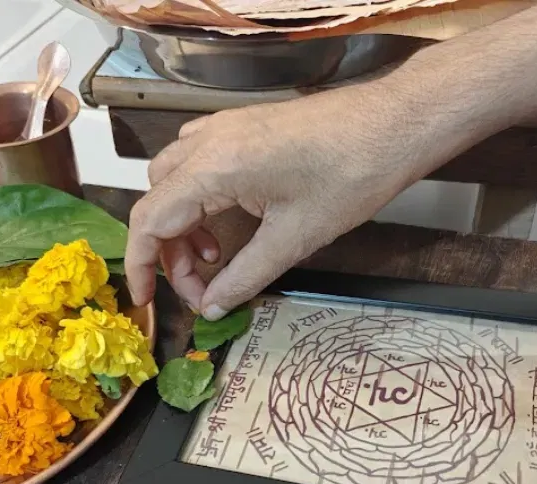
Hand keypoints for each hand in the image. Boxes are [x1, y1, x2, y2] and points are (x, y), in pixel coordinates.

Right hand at [124, 82, 427, 319]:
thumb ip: (244, 277)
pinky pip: (196, 160)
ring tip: (215, 257)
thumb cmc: (352, 176)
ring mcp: (224, 128)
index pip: (149, 220)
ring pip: (172, 180)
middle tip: (199, 286)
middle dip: (167, 251)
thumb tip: (212, 307)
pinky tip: (227, 220)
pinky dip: (198, 197)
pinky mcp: (243, 125)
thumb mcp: (294, 240)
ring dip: (182, 224)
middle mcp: (208, 141)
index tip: (148, 300)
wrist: (394, 124)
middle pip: (156, 200)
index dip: (141, 265)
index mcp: (214, 168)